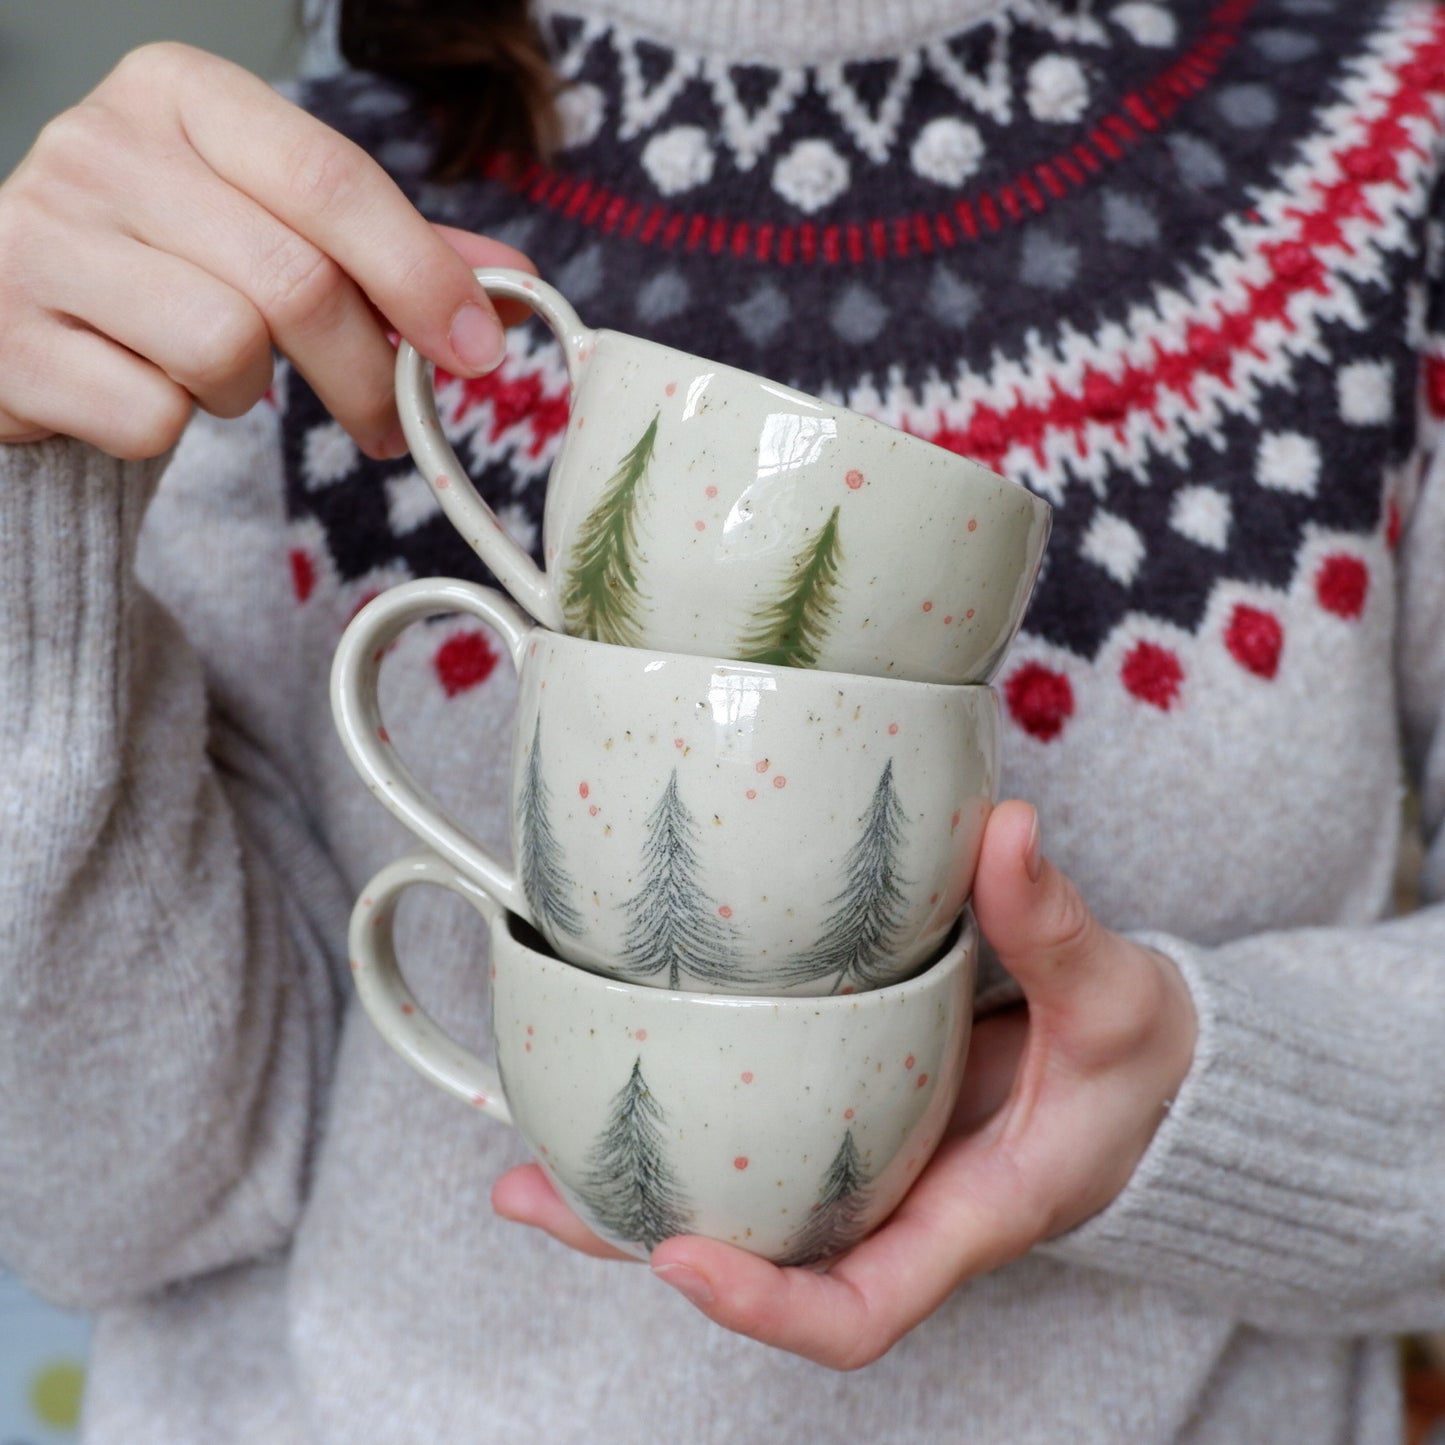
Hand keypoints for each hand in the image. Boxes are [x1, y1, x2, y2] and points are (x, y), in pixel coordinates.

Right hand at [0, 42, 531, 459]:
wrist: (16, 314)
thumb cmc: (168, 270)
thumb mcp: (278, 229)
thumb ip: (391, 252)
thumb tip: (514, 284)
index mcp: (180, 93)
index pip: (329, 179)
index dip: (420, 275)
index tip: (478, 350)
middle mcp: (98, 143)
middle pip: (294, 280)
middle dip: (366, 372)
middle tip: (389, 419)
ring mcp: (38, 234)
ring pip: (225, 348)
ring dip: (248, 391)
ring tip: (218, 374)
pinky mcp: (3, 335)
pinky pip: (151, 415)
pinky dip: (170, 427)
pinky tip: (141, 387)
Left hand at [492, 799, 1196, 1368]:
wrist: (1146, 1073)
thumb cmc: (1137, 1065)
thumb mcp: (1113, 1002)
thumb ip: (1057, 927)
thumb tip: (1008, 832)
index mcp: (962, 1217)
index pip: (855, 1311)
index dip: (764, 1306)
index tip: (678, 1254)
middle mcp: (893, 1210)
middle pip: (753, 1267)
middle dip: (638, 1244)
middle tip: (530, 1192)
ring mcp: (863, 1169)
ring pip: (734, 1204)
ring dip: (626, 1189)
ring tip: (522, 1153)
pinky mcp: (848, 1119)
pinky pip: (752, 1135)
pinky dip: (679, 1115)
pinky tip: (605, 1068)